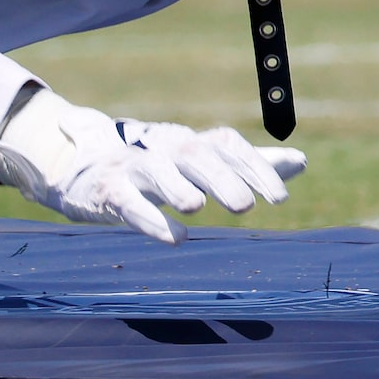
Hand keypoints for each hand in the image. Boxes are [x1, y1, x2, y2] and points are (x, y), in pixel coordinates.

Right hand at [0, 86, 306, 241]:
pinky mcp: (104, 190)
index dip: (253, 166)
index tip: (280, 199)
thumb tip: (301, 161)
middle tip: (245, 206)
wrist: (77, 166)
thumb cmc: (150, 168)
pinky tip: (174, 237)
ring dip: (174, 186)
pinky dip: (149, 217)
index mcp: (188, 141)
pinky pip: (125, 200)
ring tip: (196, 207)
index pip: (224, 143)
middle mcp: (161, 148)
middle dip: (219, 176)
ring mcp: (130, 167)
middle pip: (193, 152)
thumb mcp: (197, 163)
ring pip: (154, 169)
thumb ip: (245, 165)